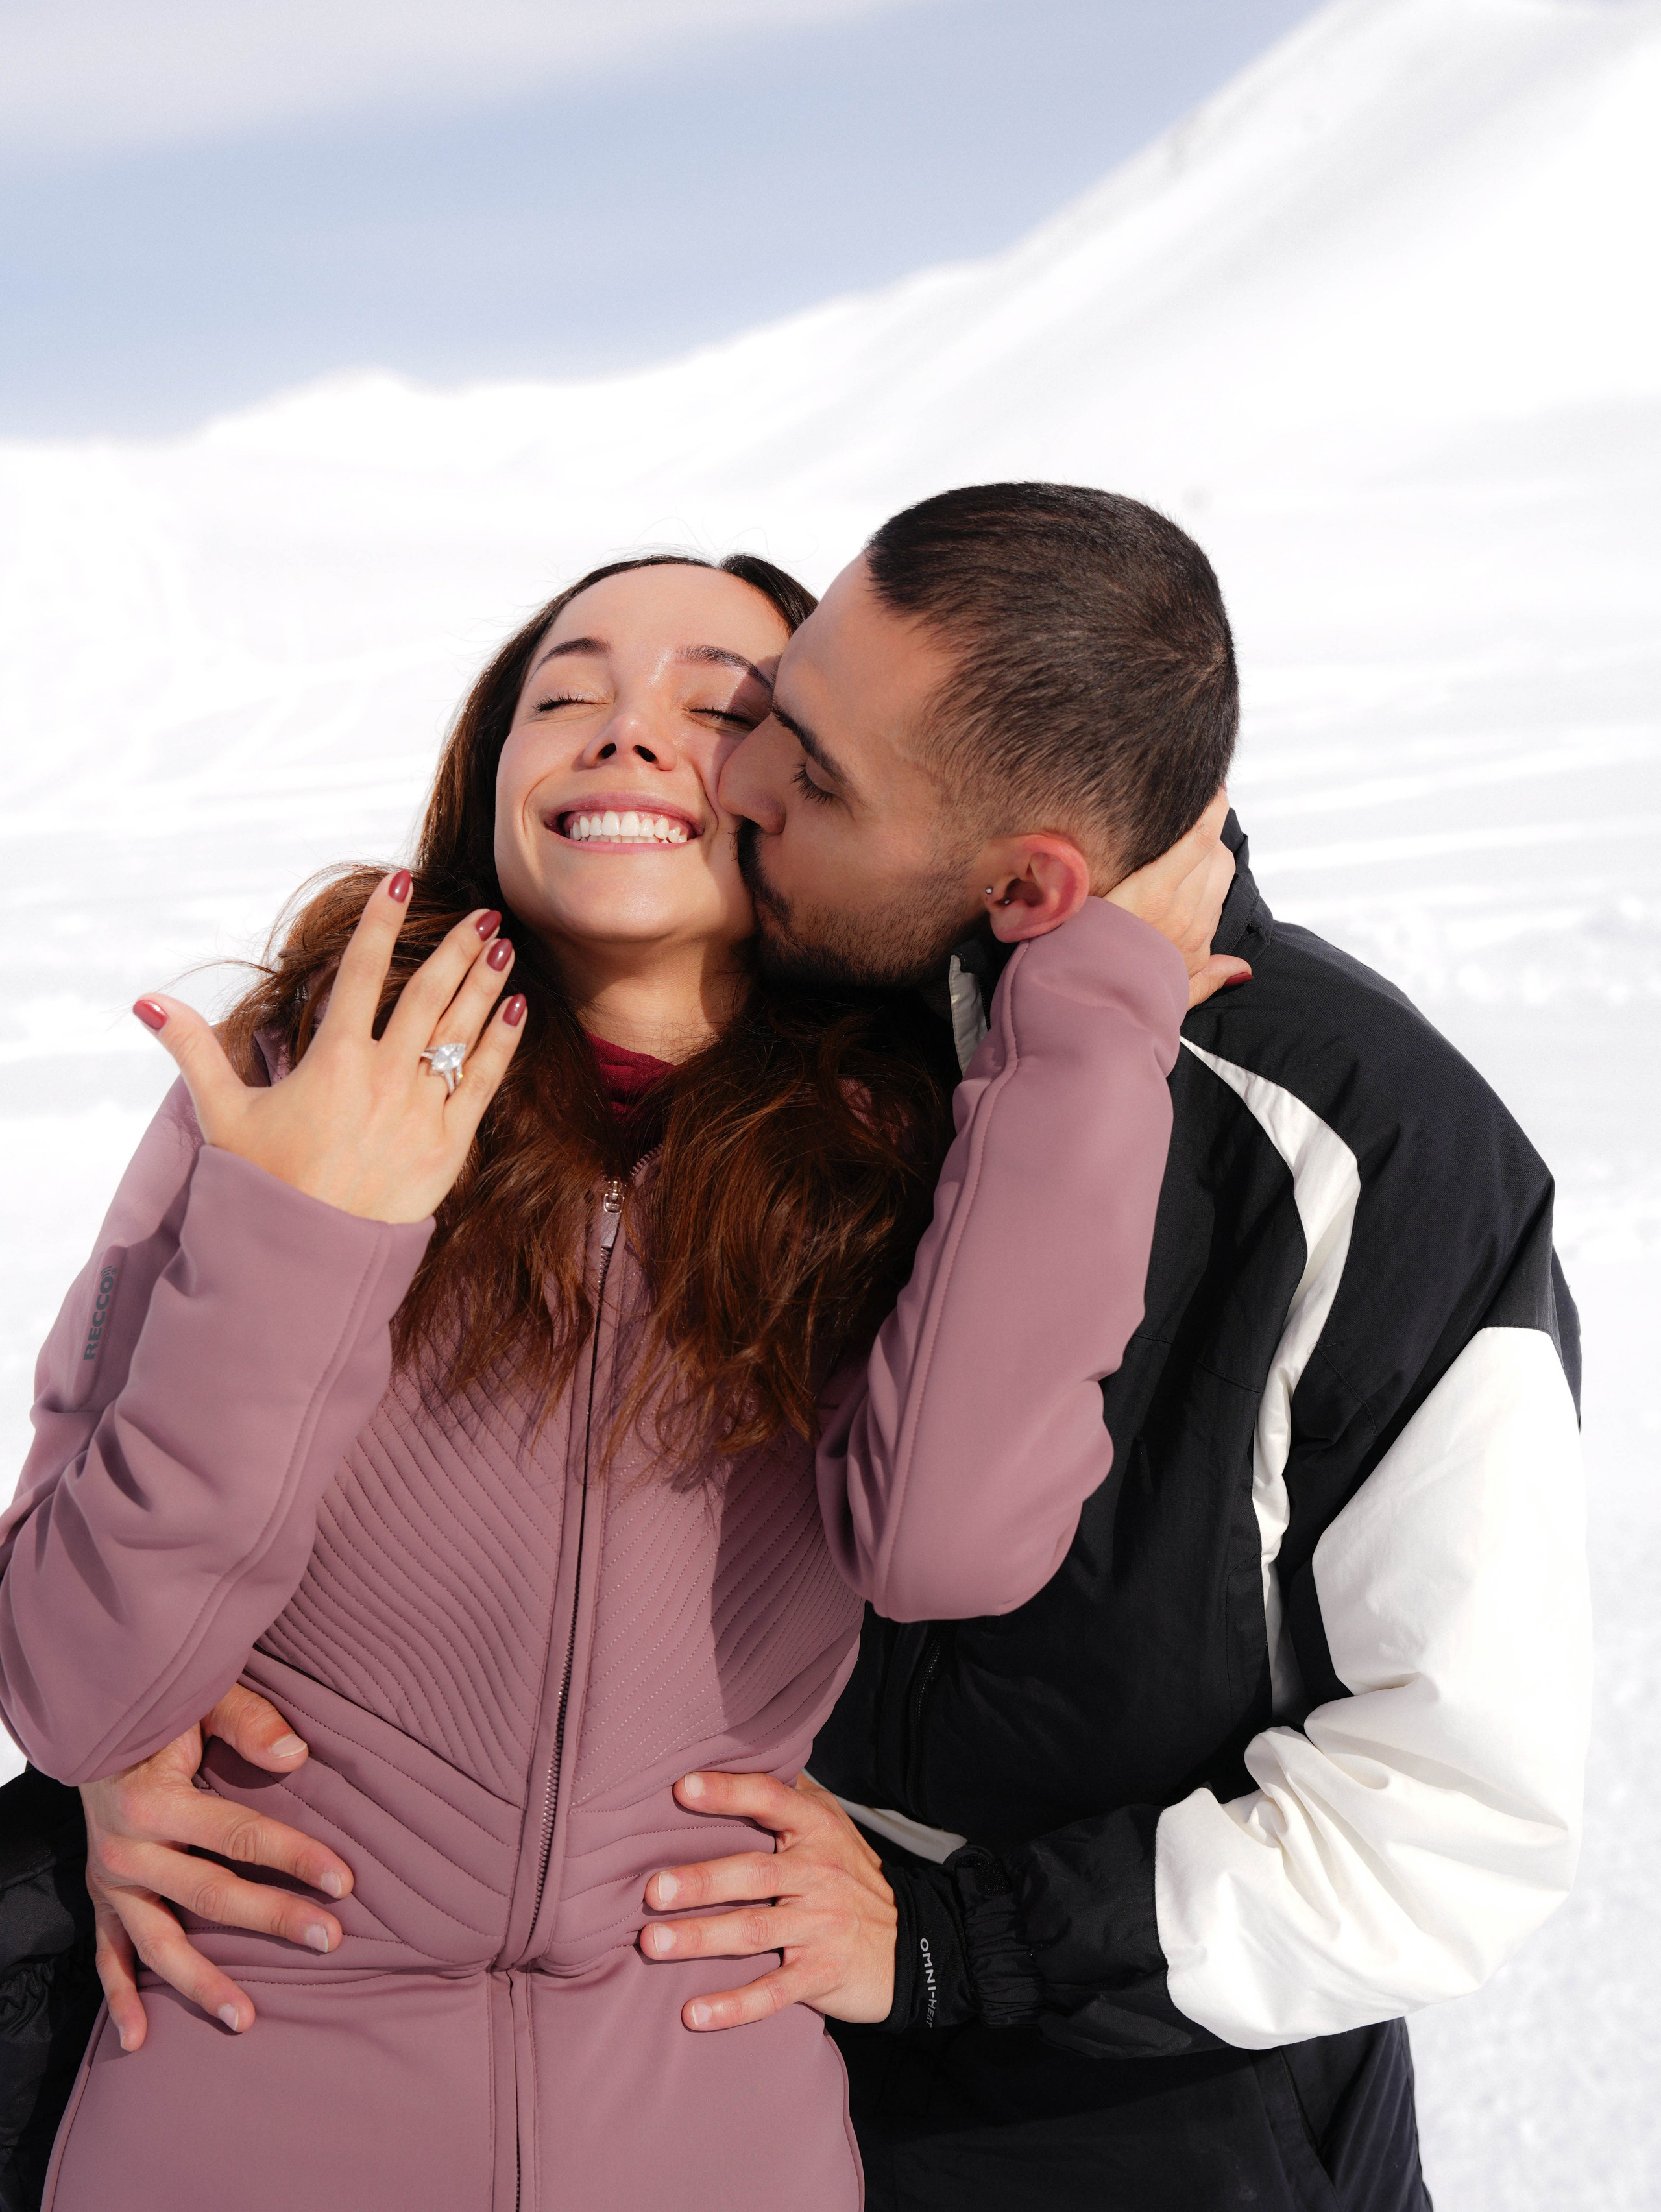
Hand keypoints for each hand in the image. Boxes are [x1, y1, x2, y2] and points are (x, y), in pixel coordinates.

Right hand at [82, 1684, 354, 2049]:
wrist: (90, 1725)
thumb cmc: (161, 1712)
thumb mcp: (202, 1700)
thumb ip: (248, 1721)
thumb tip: (296, 1755)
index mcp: (156, 1801)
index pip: (239, 1836)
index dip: (294, 1857)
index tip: (344, 1880)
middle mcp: (129, 1849)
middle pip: (211, 1895)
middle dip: (273, 1919)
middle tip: (330, 1939)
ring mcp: (111, 1881)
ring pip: (160, 1944)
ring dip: (202, 1983)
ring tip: (246, 2018)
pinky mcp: (101, 1898)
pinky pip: (107, 1957)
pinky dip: (120, 2000)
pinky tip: (139, 2040)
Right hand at [132, 872, 526, 1224]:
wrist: (306, 1255)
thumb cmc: (263, 1183)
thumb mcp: (223, 1113)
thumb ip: (193, 1051)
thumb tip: (147, 1002)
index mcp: (334, 1059)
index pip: (361, 972)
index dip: (381, 922)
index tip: (401, 881)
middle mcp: (384, 1074)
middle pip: (428, 993)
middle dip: (457, 946)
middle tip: (483, 911)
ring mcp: (421, 1108)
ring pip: (462, 1030)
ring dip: (486, 982)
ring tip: (504, 943)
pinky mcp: (449, 1144)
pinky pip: (485, 1082)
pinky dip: (503, 1042)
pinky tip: (518, 1008)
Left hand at [639, 1771, 895, 2030]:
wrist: (913, 1942)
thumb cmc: (850, 1876)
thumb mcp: (830, 1825)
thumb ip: (787, 1796)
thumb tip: (733, 1755)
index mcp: (816, 1829)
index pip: (770, 1801)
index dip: (728, 1793)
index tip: (682, 1788)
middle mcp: (818, 1873)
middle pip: (753, 1873)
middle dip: (700, 1881)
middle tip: (651, 1890)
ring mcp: (821, 1926)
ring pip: (755, 1931)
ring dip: (701, 1939)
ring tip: (652, 1944)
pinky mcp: (822, 1974)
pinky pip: (774, 1992)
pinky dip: (735, 2005)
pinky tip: (694, 2015)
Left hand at [1106, 790, 1250, 1007]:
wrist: (1083, 1007)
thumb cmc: (1114, 994)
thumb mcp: (1168, 997)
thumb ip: (1207, 979)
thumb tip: (1243, 969)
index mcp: (1195, 944)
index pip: (1218, 883)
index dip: (1206, 858)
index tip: (1192, 839)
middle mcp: (1194, 924)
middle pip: (1216, 861)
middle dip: (1201, 840)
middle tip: (1175, 818)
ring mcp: (1178, 906)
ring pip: (1207, 848)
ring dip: (1196, 822)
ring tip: (1180, 798)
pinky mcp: (1156, 891)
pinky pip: (1197, 840)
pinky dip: (1207, 813)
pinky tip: (1209, 790)